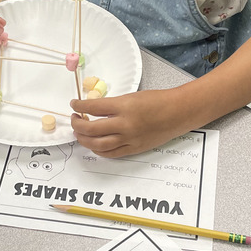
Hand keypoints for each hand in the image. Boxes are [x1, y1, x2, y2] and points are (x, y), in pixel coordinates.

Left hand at [70, 88, 187, 156]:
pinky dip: (98, 149)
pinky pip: (110, 153)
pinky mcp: (133, 149)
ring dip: (83, 139)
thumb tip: (93, 110)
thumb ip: (112, 105)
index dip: (79, 106)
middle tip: (74, 119)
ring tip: (80, 133)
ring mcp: (129, 139)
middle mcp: (125, 125)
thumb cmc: (157, 101)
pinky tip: (93, 144)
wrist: (177, 113)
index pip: (92, 108)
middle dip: (77, 125)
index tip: (74, 104)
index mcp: (124, 107)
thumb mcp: (131, 97)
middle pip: (91, 129)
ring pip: (97, 145)